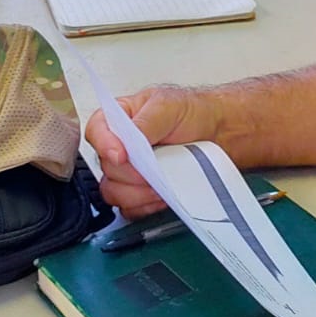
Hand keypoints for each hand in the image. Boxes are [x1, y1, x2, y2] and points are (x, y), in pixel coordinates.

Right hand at [84, 88, 220, 217]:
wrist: (219, 133)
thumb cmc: (193, 114)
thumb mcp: (168, 107)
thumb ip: (145, 122)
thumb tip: (128, 140)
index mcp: (119, 118)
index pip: (96, 131)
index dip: (105, 145)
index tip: (122, 156)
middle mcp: (120, 146)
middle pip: (106, 167)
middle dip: (131, 173)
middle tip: (154, 169)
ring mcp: (129, 172)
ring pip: (114, 192)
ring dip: (138, 193)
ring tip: (161, 185)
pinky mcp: (140, 193)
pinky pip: (130, 209)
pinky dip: (146, 206)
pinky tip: (162, 196)